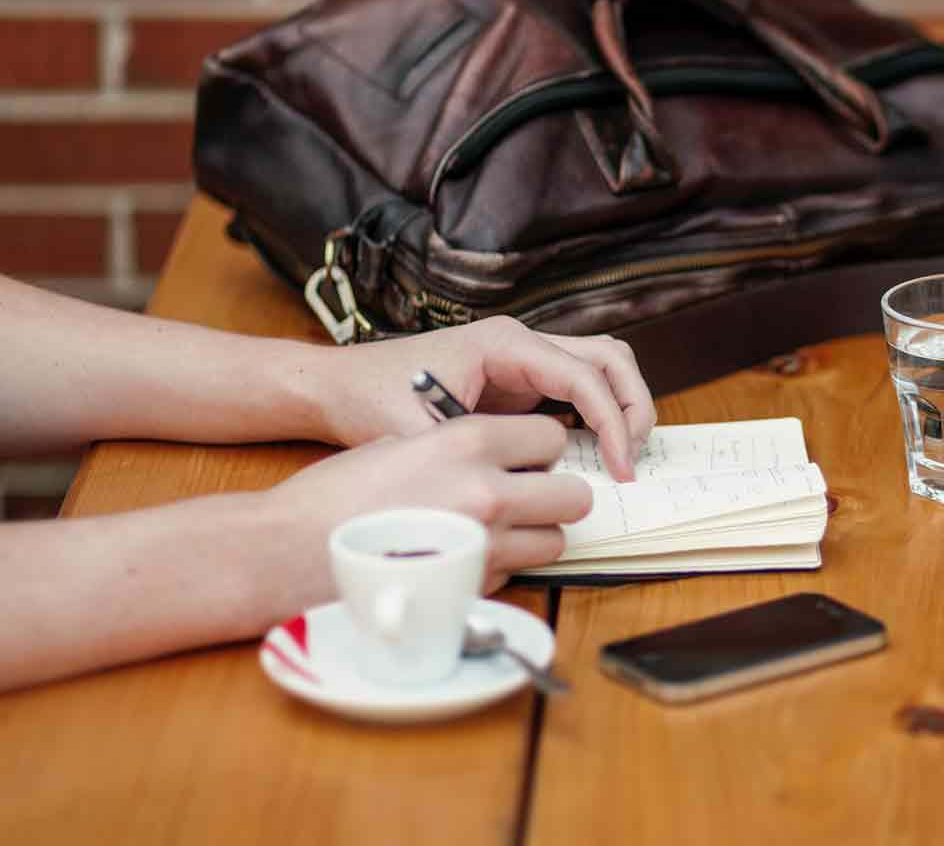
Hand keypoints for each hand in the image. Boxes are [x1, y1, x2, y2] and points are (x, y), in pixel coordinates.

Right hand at [269, 414, 591, 590]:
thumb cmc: (334, 495)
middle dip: (556, 496)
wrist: (287, 552)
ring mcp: (485, 546)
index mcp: (467, 442)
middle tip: (529, 498)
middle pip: (574, 496)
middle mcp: (487, 491)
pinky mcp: (473, 589)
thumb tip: (497, 456)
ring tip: (497, 531)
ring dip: (535, 536)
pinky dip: (503, 568)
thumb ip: (457, 448)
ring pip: (555, 542)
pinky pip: (517, 574)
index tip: (527, 458)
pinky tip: (464, 558)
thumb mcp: (399, 443)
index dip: (541, 449)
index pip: (552, 436)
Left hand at [313, 316, 655, 480]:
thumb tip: (523, 490)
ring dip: (622, 407)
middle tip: (634, 459)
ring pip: (602, 366)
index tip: (619, 467)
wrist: (339, 384)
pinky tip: (593, 456)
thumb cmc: (371, 398)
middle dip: (633, 406)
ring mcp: (524, 359)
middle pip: (610, 358)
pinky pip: (578, 389)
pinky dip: (598, 416)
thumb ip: (471, 457)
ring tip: (623, 456)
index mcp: (504, 343)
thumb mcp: (418, 434)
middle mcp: (521, 342)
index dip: (612, 423)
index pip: (584, 376)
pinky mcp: (521, 380)